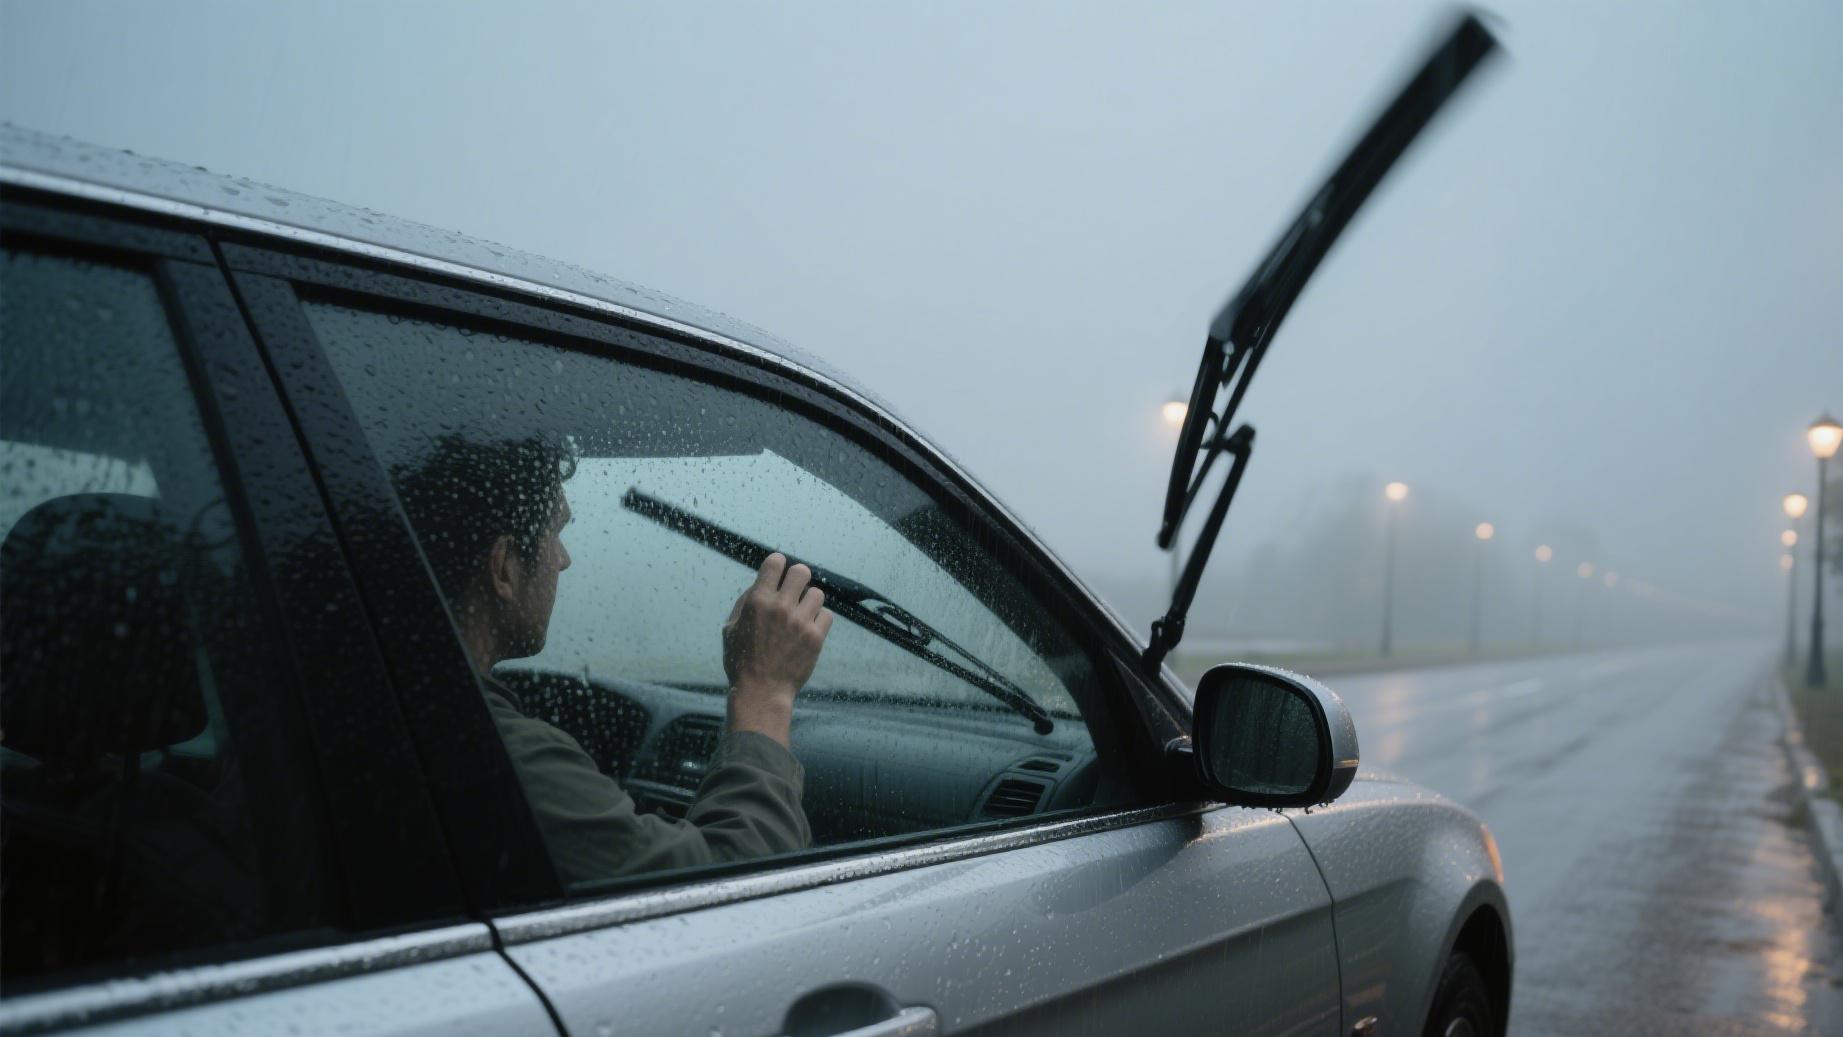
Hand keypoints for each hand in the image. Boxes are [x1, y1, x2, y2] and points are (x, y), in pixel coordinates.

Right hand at [721, 553, 832, 745]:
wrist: (761, 691)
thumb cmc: (741, 661)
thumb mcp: (730, 629)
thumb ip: (745, 602)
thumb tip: (760, 583)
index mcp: (758, 602)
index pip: (775, 563)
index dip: (777, 564)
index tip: (778, 572)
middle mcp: (781, 607)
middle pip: (801, 572)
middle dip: (798, 578)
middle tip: (794, 591)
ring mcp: (800, 622)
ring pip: (817, 594)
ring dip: (809, 601)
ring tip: (802, 614)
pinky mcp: (815, 638)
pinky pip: (826, 615)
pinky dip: (819, 620)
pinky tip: (809, 629)